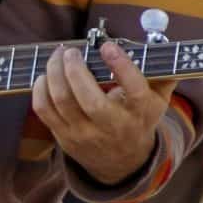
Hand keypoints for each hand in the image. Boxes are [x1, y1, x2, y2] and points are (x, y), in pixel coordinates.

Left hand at [32, 42, 177, 184]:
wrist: (122, 162)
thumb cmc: (138, 119)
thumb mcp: (158, 99)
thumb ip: (162, 71)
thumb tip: (159, 40)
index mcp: (140, 113)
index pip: (134, 90)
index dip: (121, 66)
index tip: (107, 46)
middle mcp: (113, 126)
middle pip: (90, 100)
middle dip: (76, 70)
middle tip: (72, 51)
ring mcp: (86, 134)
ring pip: (63, 102)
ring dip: (54, 73)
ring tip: (58, 56)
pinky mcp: (64, 137)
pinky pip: (44, 110)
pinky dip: (40, 88)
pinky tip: (46, 75)